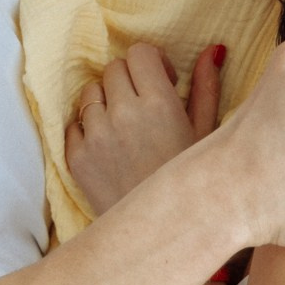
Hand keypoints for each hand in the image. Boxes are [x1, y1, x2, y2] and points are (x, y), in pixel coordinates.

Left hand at [66, 43, 223, 215]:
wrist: (163, 234)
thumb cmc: (192, 183)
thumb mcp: (207, 134)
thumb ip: (206, 87)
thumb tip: (211, 50)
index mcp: (159, 104)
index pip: (139, 54)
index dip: (151, 62)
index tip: (161, 80)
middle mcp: (123, 115)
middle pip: (113, 69)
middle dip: (129, 79)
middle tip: (144, 103)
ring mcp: (96, 137)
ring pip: (90, 94)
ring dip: (106, 101)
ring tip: (125, 126)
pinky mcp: (77, 159)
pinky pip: (73, 124)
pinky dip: (88, 129)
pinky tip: (110, 146)